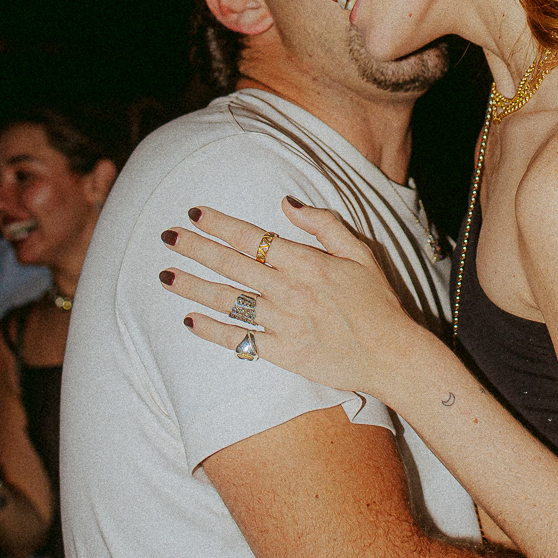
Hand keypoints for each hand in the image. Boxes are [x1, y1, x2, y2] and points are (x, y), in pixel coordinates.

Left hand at [159, 199, 425, 399]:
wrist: (391, 355)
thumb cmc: (378, 302)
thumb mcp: (360, 252)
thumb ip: (324, 224)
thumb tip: (287, 202)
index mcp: (306, 263)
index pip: (253, 238)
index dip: (221, 224)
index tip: (195, 213)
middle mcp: (289, 291)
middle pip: (232, 265)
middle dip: (196, 248)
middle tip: (167, 236)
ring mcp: (283, 323)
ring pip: (229, 301)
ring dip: (194, 287)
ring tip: (166, 275)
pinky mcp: (282, 353)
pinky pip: (239, 340)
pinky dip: (212, 331)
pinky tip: (189, 320)